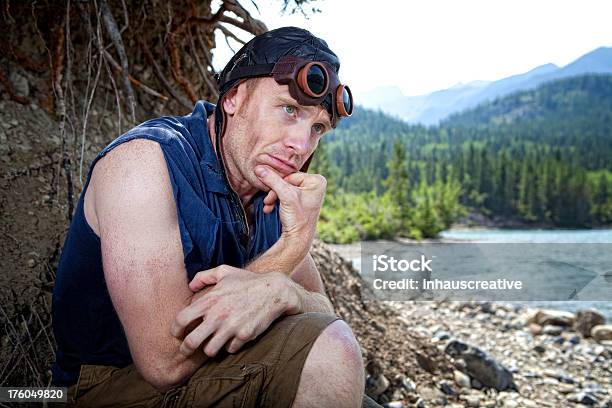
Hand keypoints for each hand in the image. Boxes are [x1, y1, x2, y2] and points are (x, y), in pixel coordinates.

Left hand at [170, 264, 295, 356]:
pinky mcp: (244, 336)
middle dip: (186, 348)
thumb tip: (191, 286)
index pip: (181, 320)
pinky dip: (229, 347)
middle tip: (187, 349)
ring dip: (209, 348)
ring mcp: (231, 327)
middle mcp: (218, 315)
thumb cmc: (248, 281)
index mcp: (210, 300)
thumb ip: (204, 276)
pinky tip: (232, 339)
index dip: (175, 329)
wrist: (274, 291)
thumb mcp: (225, 272)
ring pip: (210, 350)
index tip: (177, 333)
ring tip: (212, 343)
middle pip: (191, 342)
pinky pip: (230, 349)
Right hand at [255, 166, 325, 256]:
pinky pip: (285, 195)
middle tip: (268, 200)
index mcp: (317, 181)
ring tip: (268, 205)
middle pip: (287, 181)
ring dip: (274, 197)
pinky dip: (277, 201)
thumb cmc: (297, 219)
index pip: (290, 175)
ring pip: (284, 188)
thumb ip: (272, 180)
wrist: (297, 239)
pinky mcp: (301, 200)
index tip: (270, 193)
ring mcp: (309, 193)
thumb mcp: (285, 196)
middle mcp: (315, 185)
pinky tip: (271, 208)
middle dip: (275, 191)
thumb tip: (259, 168)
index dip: (278, 184)